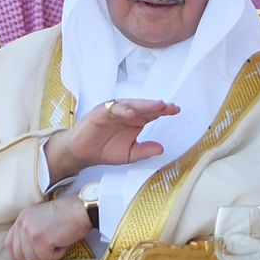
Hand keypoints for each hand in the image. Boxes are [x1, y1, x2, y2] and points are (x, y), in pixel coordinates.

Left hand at [6, 196, 92, 259]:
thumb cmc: (66, 216)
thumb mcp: (41, 221)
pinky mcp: (40, 239)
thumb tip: (27, 257)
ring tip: (58, 243)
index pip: (9, 245)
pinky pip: (46, 259)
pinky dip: (57, 255)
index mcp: (21, 219)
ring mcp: (29, 231)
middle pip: (19, 255)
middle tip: (50, 252)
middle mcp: (22, 224)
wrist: (81, 210)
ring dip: (48, 257)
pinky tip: (62, 243)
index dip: (18, 257)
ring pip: (33, 259)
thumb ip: (30, 234)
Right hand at [42, 98, 179, 185]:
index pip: (152, 113)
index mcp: (135, 121)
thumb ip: (145, 151)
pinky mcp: (100, 112)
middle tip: (169, 106)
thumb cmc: (105, 150)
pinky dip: (122, 110)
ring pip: (130, 105)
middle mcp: (126, 113)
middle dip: (157, 106)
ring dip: (143, 105)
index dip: (163, 111)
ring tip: (156, 106)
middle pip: (144, 106)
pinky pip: (112, 109)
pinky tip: (131, 113)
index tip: (176, 110)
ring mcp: (113, 111)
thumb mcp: (130, 154)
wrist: (83, 153)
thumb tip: (162, 149)